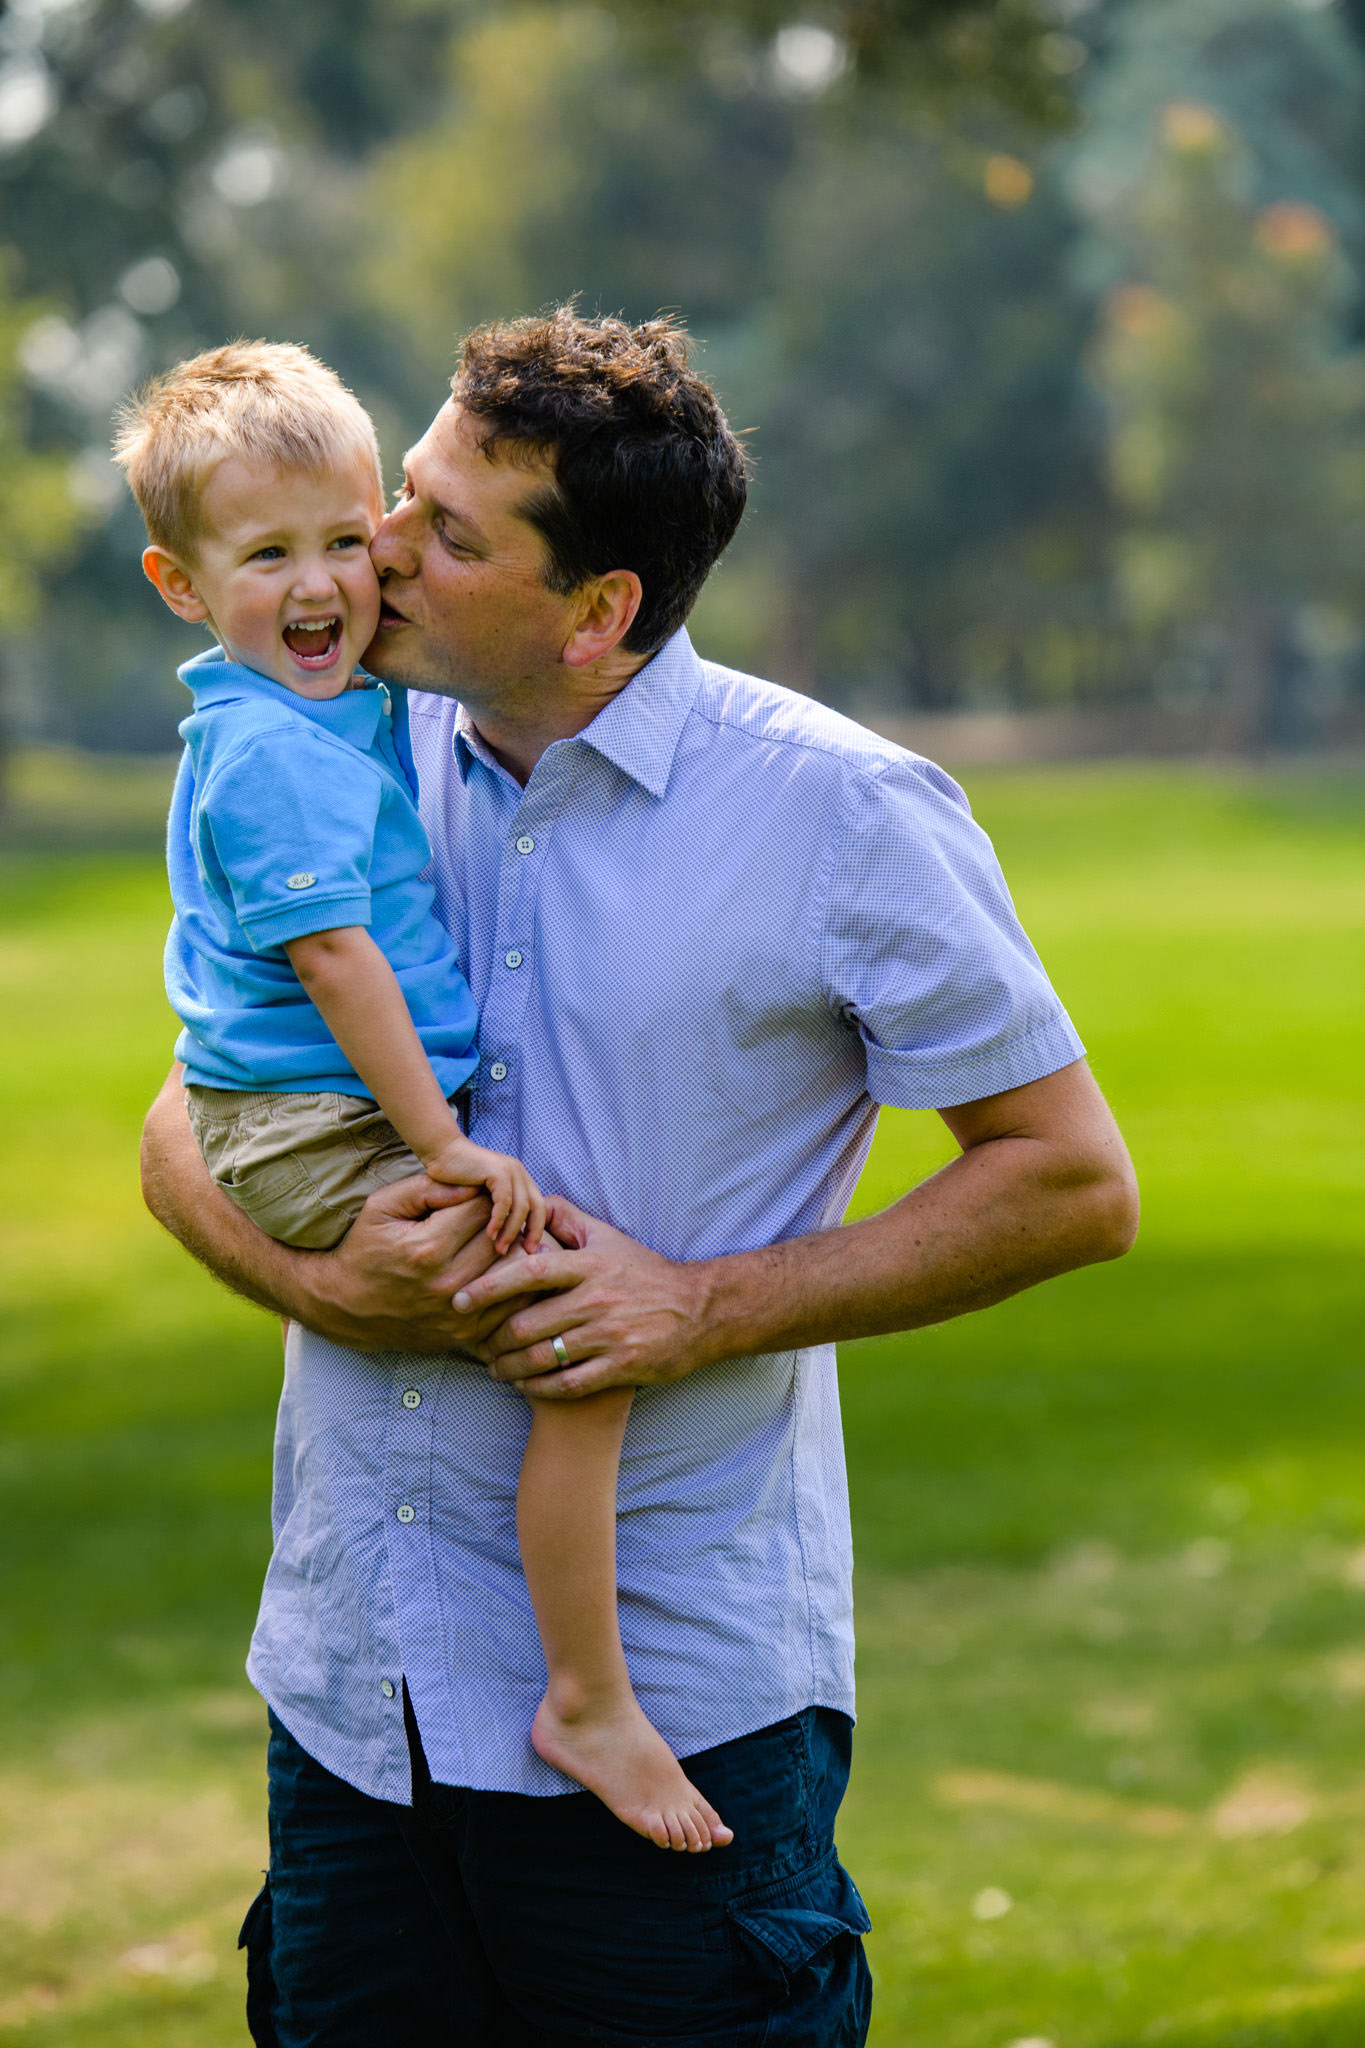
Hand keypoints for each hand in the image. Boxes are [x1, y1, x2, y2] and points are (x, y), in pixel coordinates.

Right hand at [298, 1172, 534, 1352]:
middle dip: (501, 1224)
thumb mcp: (383, 1206)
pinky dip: (515, 1286)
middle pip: (502, 1240)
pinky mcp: (466, 1335)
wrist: (346, 1306)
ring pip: (514, 1273)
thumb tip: (474, 1185)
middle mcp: (446, 1284)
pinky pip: (510, 1306)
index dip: (483, 1197)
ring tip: (504, 1241)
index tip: (476, 1198)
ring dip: (514, 1254)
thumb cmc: (365, 1249)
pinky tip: (506, 1272)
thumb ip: (428, 1188)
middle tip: (494, 1218)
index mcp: (427, 1248)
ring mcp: (459, 1314)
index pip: (483, 1209)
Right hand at [424, 1134, 546, 1256]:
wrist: (442, 1152)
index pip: (539, 1208)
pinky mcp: (498, 1171)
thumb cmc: (456, 1177)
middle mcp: (520, 1173)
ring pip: (522, 1207)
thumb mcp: (483, 1196)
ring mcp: (511, 1170)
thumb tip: (507, 1237)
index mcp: (520, 1179)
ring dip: (512, 1231)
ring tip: (500, 1249)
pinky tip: (490, 1234)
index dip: (537, 1230)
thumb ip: (496, 1209)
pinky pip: (504, 1201)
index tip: (529, 1250)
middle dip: (533, 1233)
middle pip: (537, 1208)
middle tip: (524, 1253)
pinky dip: (499, 1220)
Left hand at [453, 1196, 713, 1398]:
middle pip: (527, 1324)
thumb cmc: (646, 1273)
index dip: (488, 1287)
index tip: (460, 1299)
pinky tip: (526, 1387)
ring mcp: (609, 1336)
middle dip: (493, 1340)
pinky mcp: (620, 1367)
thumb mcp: (610, 1239)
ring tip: (496, 1369)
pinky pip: (567, 1384)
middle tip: (477, 1345)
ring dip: (510, 1368)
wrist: (700, 1312)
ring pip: (542, 1359)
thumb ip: (568, 1218)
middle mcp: (596, 1300)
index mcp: (588, 1266)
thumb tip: (531, 1202)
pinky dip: (539, 1389)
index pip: (527, 1272)